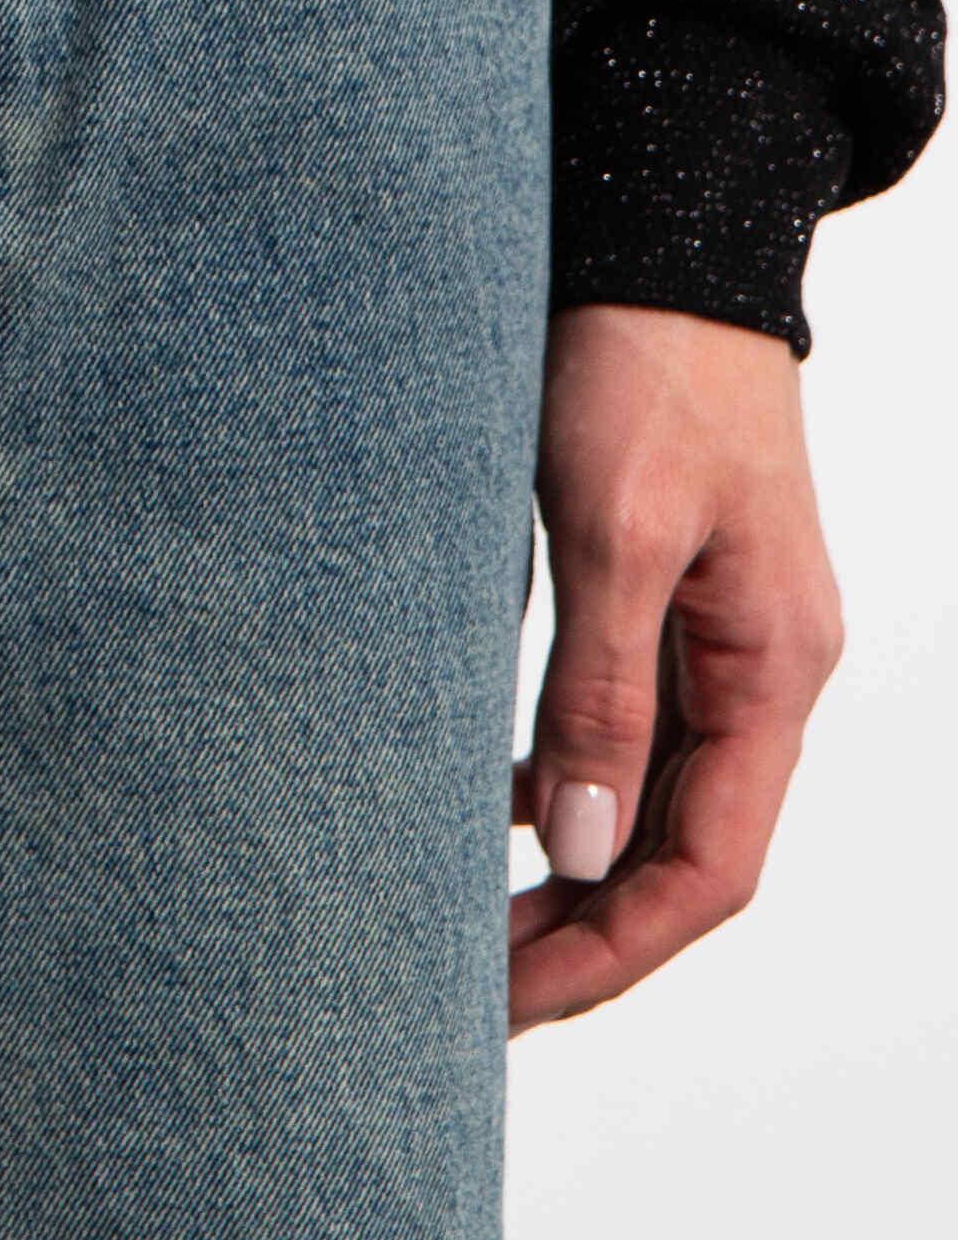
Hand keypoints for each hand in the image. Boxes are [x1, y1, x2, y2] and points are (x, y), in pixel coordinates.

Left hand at [509, 303, 842, 1032]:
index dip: (613, 951)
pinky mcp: (666, 588)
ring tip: (472, 924)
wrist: (659, 237)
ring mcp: (717, 631)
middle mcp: (759, 668)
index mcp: (770, 670)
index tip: (510, 1001)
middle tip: (469, 995)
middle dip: (587, 935)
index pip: (708, 871)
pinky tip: (504, 799)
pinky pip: (629, 726)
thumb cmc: (642, 365)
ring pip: (653, 796)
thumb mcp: (615, 529)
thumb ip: (599, 688)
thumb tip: (581, 850)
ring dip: (575, 870)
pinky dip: (569, 781)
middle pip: (683, 852)